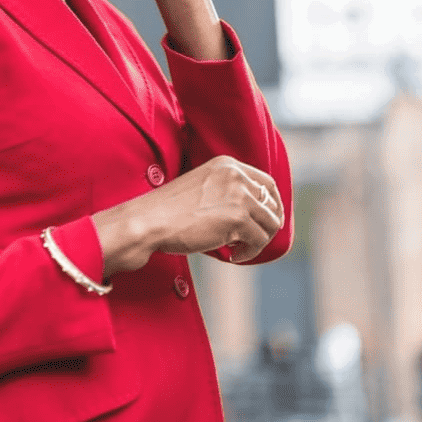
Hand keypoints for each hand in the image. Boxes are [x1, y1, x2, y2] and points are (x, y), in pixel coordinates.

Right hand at [92, 155, 284, 274]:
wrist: (149, 221)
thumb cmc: (169, 210)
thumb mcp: (202, 187)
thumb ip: (227, 191)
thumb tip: (255, 213)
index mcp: (227, 164)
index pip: (266, 182)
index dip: (273, 204)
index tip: (267, 219)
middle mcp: (236, 175)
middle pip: (272, 204)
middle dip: (267, 225)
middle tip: (253, 240)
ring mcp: (239, 195)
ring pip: (270, 224)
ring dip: (257, 241)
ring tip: (237, 249)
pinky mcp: (238, 218)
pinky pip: (259, 241)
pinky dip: (249, 252)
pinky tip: (232, 256)